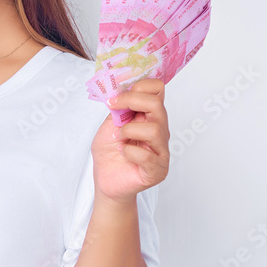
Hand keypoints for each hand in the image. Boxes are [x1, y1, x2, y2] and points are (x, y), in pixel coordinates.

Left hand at [90, 78, 169, 203]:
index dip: (140, 86)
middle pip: (158, 104)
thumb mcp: (109, 124)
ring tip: (119, 138)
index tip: (118, 96)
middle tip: (115, 109)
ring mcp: (161, 150)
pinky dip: (130, 152)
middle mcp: (159, 130)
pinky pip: (148, 156)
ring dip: (129, 130)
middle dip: (132, 101)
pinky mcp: (158, 169)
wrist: (105, 180)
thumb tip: (122, 91)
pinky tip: (123, 154)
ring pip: (155, 129)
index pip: (157, 90)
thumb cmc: (109, 152)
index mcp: (148, 116)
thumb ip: (119, 109)